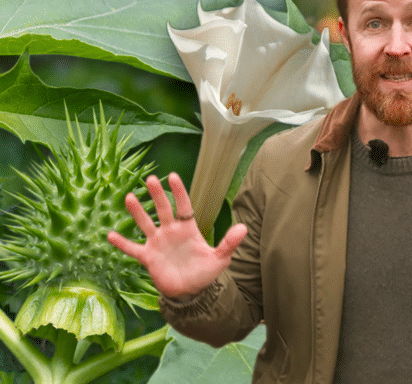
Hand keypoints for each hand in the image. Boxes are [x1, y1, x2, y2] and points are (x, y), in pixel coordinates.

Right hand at [107, 173, 246, 298]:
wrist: (191, 292)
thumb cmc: (205, 273)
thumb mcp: (220, 258)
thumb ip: (229, 243)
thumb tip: (244, 228)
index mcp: (188, 229)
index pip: (183, 206)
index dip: (179, 192)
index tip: (173, 176)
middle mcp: (171, 232)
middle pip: (163, 210)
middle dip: (157, 195)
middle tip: (150, 179)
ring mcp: (158, 243)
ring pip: (145, 224)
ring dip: (137, 212)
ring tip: (129, 198)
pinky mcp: (148, 257)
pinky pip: (132, 249)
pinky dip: (122, 243)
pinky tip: (110, 234)